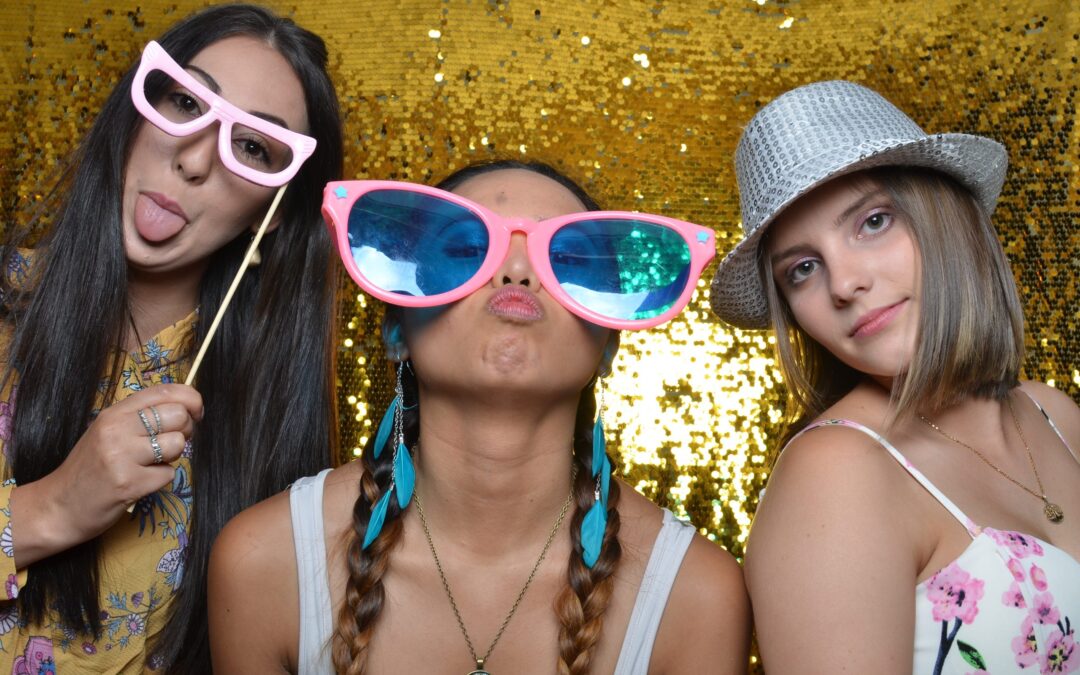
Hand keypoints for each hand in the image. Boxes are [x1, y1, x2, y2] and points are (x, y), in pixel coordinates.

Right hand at [10, 383, 202, 567]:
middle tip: (169, 443)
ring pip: (177, 444)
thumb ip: (141, 417)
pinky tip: (140, 483)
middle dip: (185, 430)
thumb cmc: (90, 468)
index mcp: (114, 413)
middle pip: (178, 415)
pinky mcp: (129, 483)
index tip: (196, 412)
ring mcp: (122, 456)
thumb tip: (187, 408)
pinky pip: (168, 474)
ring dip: (172, 457)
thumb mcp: (109, 432)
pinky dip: (160, 480)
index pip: (165, 391)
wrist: (58, 506)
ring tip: (150, 464)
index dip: (191, 399)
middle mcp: (117, 429)